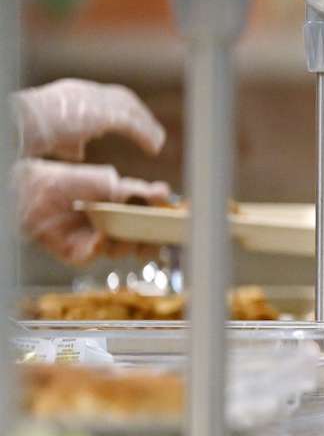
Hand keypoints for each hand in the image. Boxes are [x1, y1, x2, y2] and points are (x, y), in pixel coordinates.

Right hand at [13, 78, 165, 160]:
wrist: (21, 123)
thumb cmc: (31, 130)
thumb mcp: (54, 135)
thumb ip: (70, 141)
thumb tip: (80, 152)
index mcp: (76, 93)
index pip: (105, 97)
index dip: (122, 110)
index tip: (133, 122)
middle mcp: (87, 92)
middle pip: (123, 98)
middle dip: (140, 115)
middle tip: (153, 132)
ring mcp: (95, 100)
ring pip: (130, 110)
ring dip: (147, 126)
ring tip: (158, 144)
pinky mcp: (102, 115)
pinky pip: (131, 125)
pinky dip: (145, 136)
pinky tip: (154, 148)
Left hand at [13, 159, 170, 265]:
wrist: (35, 191)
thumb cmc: (73, 182)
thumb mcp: (109, 181)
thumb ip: (136, 190)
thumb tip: (163, 194)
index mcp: (129, 210)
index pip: (155, 221)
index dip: (166, 222)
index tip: (175, 219)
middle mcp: (118, 228)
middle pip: (145, 241)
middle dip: (151, 238)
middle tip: (152, 230)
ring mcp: (100, 242)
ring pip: (123, 250)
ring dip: (123, 239)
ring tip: (117, 226)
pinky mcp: (81, 253)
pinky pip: (96, 254)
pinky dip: (100, 246)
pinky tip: (100, 236)